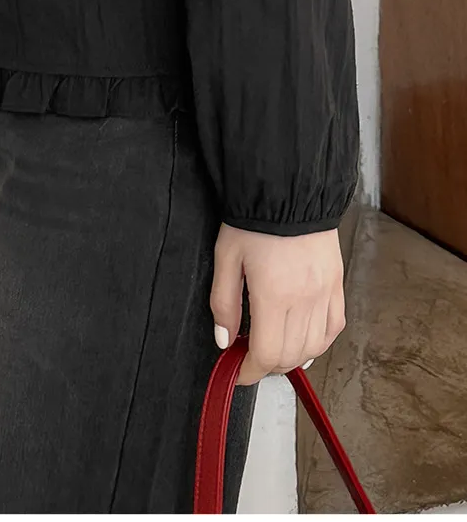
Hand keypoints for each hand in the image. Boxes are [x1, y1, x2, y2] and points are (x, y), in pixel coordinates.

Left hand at [211, 224, 344, 385]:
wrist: (289, 189)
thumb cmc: (255, 219)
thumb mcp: (226, 257)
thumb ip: (223, 302)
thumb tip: (224, 340)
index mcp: (275, 295)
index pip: (267, 354)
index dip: (250, 371)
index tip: (238, 372)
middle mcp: (305, 299)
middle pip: (290, 356)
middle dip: (268, 366)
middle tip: (250, 359)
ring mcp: (325, 293)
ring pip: (314, 347)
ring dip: (292, 357)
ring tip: (273, 350)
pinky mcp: (337, 283)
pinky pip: (334, 327)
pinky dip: (319, 342)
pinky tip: (304, 341)